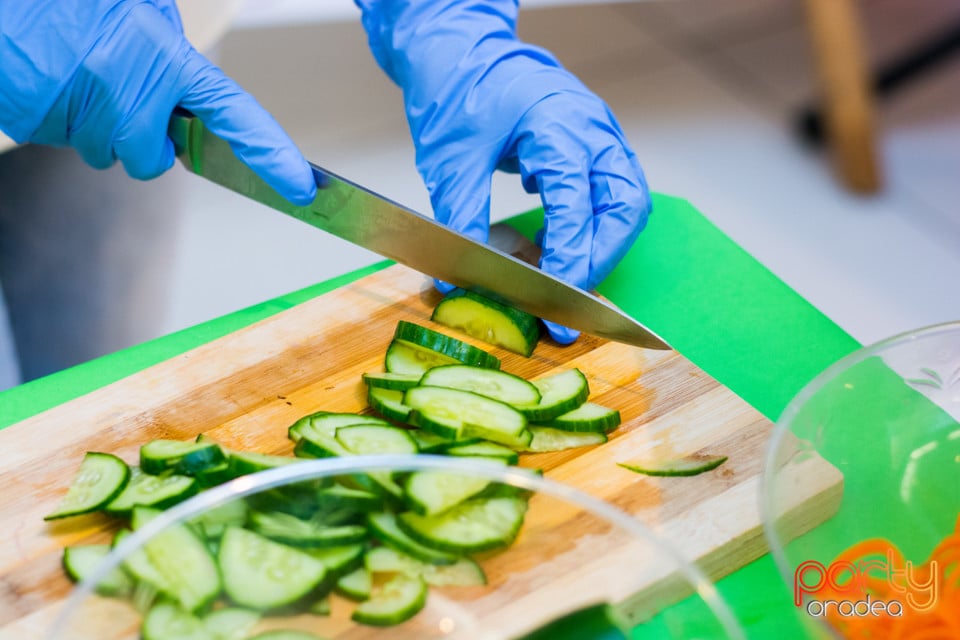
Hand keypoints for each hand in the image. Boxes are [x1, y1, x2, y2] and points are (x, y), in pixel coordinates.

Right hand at [0, 0, 314, 204]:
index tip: (302, 187)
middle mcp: (129, 90)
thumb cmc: (83, 0)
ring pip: (106, 154)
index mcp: (166, 59)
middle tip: (121, 97)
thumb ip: (173, 60)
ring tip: (81, 77)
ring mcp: (83, 110)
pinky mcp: (38, 121)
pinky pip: (65, 140)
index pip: (236, 117)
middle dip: (142, 143)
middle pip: (149, 160)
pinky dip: (66, 120)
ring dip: (100, 129)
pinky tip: (57, 81)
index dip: (272, 155)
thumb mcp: (143, 13)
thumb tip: (188, 99)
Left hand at [357, 0, 650, 342]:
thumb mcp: (450, 157)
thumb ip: (461, 216)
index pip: (579, 202)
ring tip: (567, 279)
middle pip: (625, 206)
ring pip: (627, 202)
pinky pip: (610, 193)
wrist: (461, 50)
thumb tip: (460, 276)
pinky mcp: (592, 145)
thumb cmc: (457, 88)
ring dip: (604, 245)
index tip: (551, 294)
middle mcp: (591, 128)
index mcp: (557, 123)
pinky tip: (560, 247)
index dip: (570, 255)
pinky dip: (593, 227)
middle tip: (568, 298)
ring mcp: (598, 134)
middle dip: (600, 258)